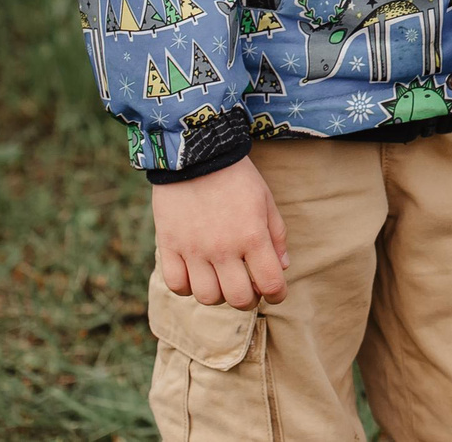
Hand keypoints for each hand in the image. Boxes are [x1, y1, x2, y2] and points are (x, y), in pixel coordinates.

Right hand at [153, 156, 287, 309]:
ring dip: (218, 294)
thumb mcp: (265, 200)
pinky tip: (195, 273)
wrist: (196, 152)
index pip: (271, 284)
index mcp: (252, 236)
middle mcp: (223, 248)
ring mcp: (194, 249)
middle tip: (247, 287)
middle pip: (238, 299)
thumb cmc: (237, 176)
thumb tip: (282, 267)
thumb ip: (276, 236)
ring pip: (206, 297)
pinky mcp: (169, 245)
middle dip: (248, 299)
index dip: (277, 294)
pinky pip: (176, 284)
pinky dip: (187, 286)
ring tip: (220, 278)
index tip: (275, 292)